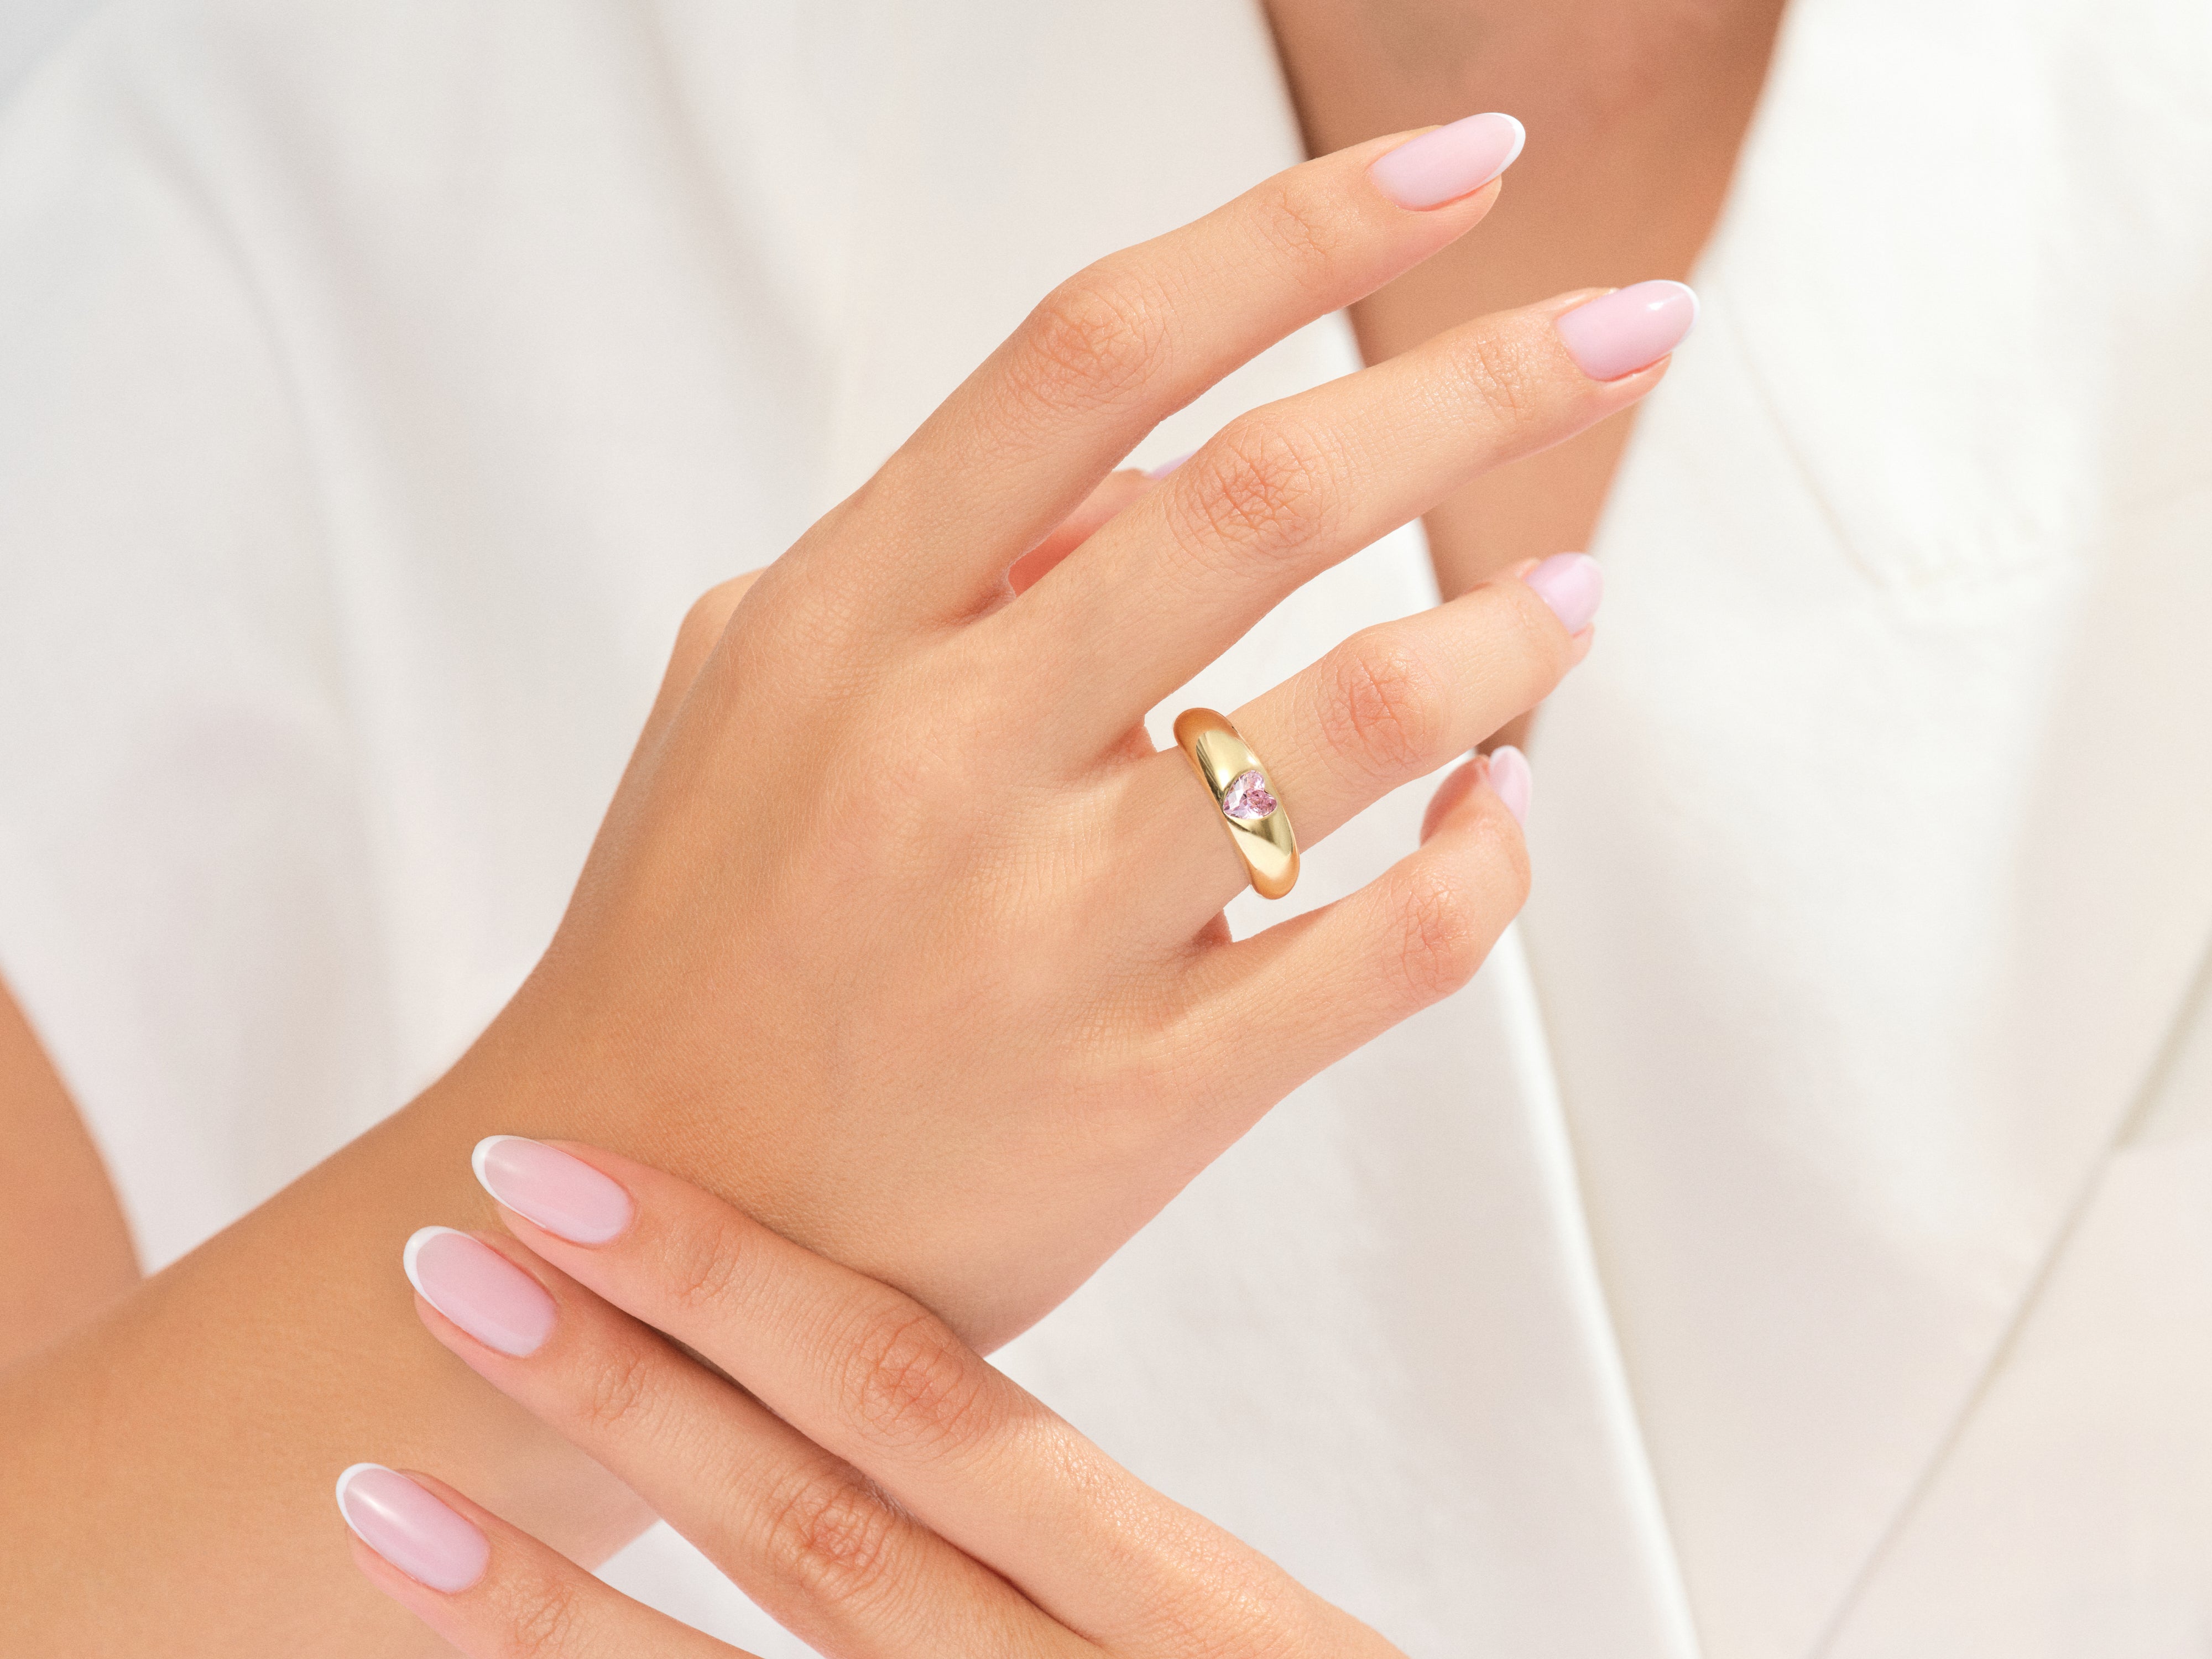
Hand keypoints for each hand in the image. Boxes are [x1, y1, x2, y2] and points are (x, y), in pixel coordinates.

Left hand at [341, 1139, 1414, 1657]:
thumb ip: (1152, 1565)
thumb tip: (932, 1402)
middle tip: (453, 1263)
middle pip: (824, 1535)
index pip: (940, 1414)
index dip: (740, 1288)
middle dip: (623, 1395)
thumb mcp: (1290, 1655)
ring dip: (551, 1602)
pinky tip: (490, 1654)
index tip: (574, 1182)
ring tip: (389, 1497)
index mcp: (1206, 1624)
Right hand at [462, 114, 1677, 1347]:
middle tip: (1636, 325)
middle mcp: (944, 753)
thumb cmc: (700, 926)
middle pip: (1273, 493)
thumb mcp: (752, 687)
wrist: (637, 1219)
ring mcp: (1045, 939)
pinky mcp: (1136, 1106)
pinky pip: (1391, 952)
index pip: (1100, 354)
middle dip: (1490, 380)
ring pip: (1371, 717)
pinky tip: (1502, 806)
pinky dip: (1491, 860)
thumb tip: (1161, 467)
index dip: (1302, 229)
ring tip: (1569, 588)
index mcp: (843, 620)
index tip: (1463, 169)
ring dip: (1514, 628)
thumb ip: (938, 553)